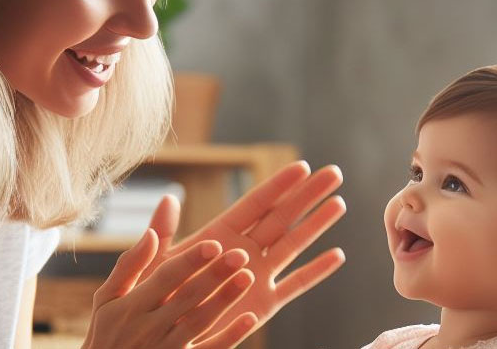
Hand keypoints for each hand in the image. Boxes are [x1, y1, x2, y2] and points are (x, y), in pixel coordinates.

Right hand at [81, 229, 257, 348]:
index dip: (190, 261)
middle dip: (215, 275)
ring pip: (200, 322)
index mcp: (132, 306)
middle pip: (188, 297)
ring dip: (225, 300)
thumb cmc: (107, 332)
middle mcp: (149, 328)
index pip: (166, 278)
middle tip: (241, 254)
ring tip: (248, 277)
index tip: (214, 244)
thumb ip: (130, 266)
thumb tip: (150, 233)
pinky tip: (250, 318)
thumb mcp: (107, 299)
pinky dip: (230, 336)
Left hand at [144, 161, 346, 341]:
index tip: (303, 166)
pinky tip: (337, 256)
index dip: (280, 185)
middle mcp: (243, 251)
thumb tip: (168, 198)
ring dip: (316, 225)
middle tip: (334, 173)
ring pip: (293, 245)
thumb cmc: (157, 296)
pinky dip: (316, 272)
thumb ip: (164, 232)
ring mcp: (256, 276)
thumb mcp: (158, 262)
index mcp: (220, 235)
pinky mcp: (264, 304)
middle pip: (282, 217)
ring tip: (339, 203)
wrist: (165, 336)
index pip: (256, 204)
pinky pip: (295, 285)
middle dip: (308, 195)